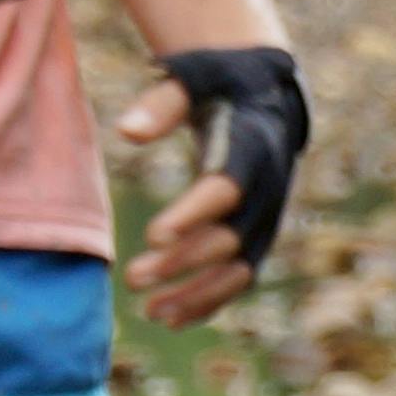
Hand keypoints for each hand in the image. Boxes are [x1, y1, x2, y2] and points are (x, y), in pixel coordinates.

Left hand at [118, 43, 308, 324]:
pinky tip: (170, 317)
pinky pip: (238, 278)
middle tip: (132, 279)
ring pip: (239, 270)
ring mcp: (267, 218)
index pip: (226, 190)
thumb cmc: (218, 82)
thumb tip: (127, 132)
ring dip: (196, 295)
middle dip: (183, 263)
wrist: (267, 95)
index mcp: (254, 148)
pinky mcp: (258, 236)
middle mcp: (268, 191)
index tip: (153, 237)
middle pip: (230, 239)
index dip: (193, 216)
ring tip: (151, 313)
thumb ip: (161, 105)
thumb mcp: (192, 78)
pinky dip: (208, 300)